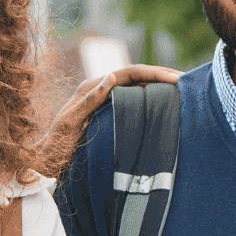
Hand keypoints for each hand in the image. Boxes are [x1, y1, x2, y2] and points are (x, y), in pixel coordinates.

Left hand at [49, 64, 181, 144]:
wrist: (46, 161)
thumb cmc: (56, 145)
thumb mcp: (70, 122)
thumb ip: (89, 99)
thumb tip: (111, 76)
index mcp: (92, 87)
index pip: (130, 73)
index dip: (154, 73)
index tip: (176, 79)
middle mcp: (99, 89)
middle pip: (137, 76)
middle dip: (162, 75)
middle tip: (188, 80)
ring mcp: (104, 101)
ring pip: (137, 87)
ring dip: (159, 86)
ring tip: (183, 90)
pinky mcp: (108, 113)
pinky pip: (134, 101)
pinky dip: (151, 99)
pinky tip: (166, 106)